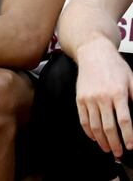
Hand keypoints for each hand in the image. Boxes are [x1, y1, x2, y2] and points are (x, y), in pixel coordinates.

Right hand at [75, 37, 132, 157]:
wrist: (93, 53)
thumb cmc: (114, 66)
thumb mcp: (132, 79)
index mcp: (117, 93)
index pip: (124, 120)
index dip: (127, 135)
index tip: (130, 146)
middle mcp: (102, 97)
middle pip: (108, 126)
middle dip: (114, 143)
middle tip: (119, 153)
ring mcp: (88, 98)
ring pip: (94, 125)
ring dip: (101, 140)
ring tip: (107, 149)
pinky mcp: (80, 98)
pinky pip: (83, 119)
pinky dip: (88, 131)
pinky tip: (94, 137)